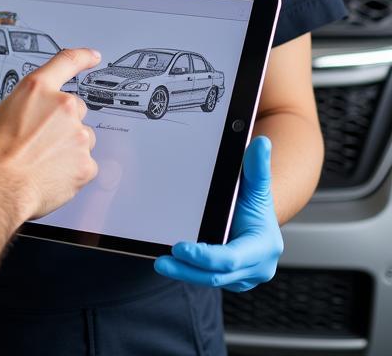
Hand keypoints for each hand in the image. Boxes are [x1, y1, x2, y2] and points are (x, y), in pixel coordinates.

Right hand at [0, 48, 99, 221]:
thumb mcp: (3, 112)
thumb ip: (27, 106)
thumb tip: (33, 115)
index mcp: (37, 89)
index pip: (66, 61)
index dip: (83, 57)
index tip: (93, 56)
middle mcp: (62, 106)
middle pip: (76, 110)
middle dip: (64, 123)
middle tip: (43, 140)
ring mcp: (78, 135)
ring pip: (82, 139)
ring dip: (69, 147)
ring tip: (43, 161)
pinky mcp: (86, 163)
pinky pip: (85, 164)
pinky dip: (72, 171)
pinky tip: (52, 175)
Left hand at [155, 135, 282, 290]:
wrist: (257, 216)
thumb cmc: (253, 200)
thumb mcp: (255, 185)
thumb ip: (257, 167)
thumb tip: (262, 143)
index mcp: (263, 247)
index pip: (232, 258)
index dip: (206, 256)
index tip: (180, 248)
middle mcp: (256, 267)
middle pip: (218, 275)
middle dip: (188, 270)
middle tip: (162, 261)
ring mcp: (244, 276)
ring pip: (211, 280)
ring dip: (185, 273)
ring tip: (161, 262)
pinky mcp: (231, 279)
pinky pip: (208, 278)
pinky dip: (190, 272)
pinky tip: (172, 263)